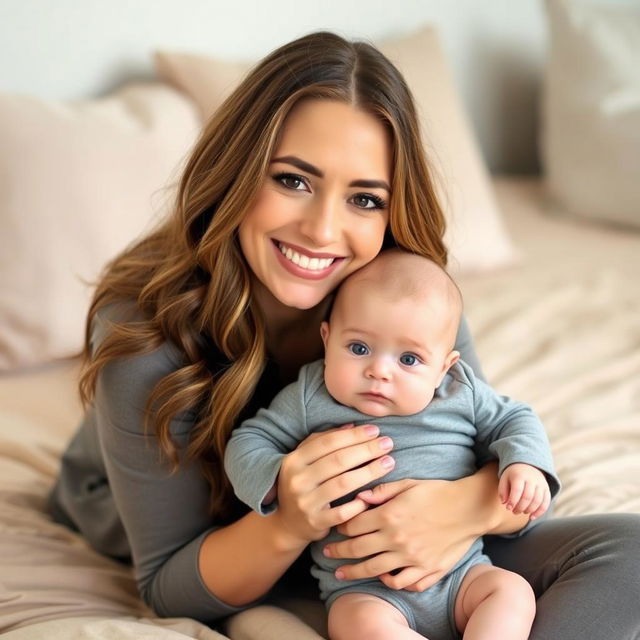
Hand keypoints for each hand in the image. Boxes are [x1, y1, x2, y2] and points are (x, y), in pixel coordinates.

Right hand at [273, 424, 395, 548]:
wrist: (289, 523)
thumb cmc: (304, 484)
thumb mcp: (306, 460)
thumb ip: (324, 440)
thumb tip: (351, 425)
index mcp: (294, 460)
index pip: (328, 442)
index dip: (354, 435)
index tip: (375, 430)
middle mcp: (297, 480)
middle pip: (338, 460)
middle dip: (366, 450)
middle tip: (387, 444)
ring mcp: (305, 502)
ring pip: (343, 483)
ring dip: (370, 472)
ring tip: (388, 462)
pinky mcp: (316, 522)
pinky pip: (343, 512)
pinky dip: (359, 503)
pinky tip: (375, 494)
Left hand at [322, 477, 478, 591]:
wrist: (470, 508)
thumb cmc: (437, 492)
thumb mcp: (407, 484)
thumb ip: (381, 491)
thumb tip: (358, 497)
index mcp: (390, 514)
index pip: (353, 524)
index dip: (340, 526)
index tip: (334, 527)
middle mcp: (397, 538)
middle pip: (358, 549)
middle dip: (338, 551)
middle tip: (327, 553)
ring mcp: (412, 557)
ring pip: (374, 570)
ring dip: (354, 571)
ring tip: (341, 573)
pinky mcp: (427, 570)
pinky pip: (402, 582)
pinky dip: (389, 582)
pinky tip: (381, 577)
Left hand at [498, 463, 550, 518]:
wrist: (527, 464)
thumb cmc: (513, 475)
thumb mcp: (504, 478)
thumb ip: (503, 491)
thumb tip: (505, 503)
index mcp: (519, 475)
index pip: (517, 490)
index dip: (513, 501)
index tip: (508, 508)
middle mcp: (532, 479)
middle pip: (528, 497)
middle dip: (520, 507)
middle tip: (514, 512)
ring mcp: (541, 484)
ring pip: (538, 501)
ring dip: (529, 510)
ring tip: (522, 512)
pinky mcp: (546, 489)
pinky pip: (546, 502)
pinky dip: (540, 512)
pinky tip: (532, 517)